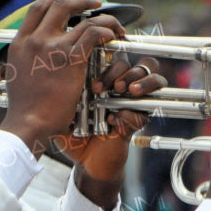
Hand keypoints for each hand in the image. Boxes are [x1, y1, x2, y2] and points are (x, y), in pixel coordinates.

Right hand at [0, 0, 124, 155]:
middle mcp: (35, 40)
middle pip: (60, 5)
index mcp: (20, 42)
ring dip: (103, 18)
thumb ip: (29, 57)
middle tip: (96, 2)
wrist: (28, 120)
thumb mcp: (19, 72)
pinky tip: (113, 37)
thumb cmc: (26, 105)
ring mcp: (53, 47)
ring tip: (114, 24)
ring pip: (84, 19)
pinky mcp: (71, 59)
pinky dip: (107, 32)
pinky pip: (94, 35)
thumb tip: (37, 53)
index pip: (36, 9)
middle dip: (82, 0)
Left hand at [55, 58, 164, 209]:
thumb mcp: (61, 105)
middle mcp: (122, 87)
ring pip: (153, 78)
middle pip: (136, 61)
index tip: (94, 59)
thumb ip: (60, 85)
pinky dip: (133, 112)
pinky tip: (116, 118)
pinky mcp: (139, 120)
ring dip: (140, 81)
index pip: (116, 54)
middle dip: (121, 70)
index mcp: (104, 78)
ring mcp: (133, 102)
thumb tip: (57, 63)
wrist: (84, 160)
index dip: (112, 51)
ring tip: (124, 90)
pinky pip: (147, 109)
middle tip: (102, 86)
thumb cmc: (72, 132)